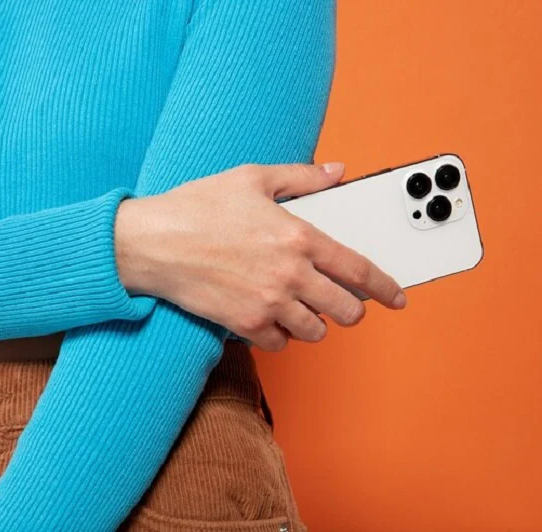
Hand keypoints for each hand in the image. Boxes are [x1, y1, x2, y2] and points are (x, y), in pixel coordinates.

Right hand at [114, 162, 406, 351]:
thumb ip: (301, 176)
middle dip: (352, 310)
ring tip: (301, 309)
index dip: (385, 287)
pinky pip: (280, 343)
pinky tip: (270, 318)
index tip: (397, 297)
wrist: (151, 242)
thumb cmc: (196, 207)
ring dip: (315, 323)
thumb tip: (336, 171)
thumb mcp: (251, 178)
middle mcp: (290, 274)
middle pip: (345, 309)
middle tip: (343, 305)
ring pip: (315, 331)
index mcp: (298, 236)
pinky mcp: (244, 323)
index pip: (358, 269)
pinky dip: (280, 335)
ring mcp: (268, 302)